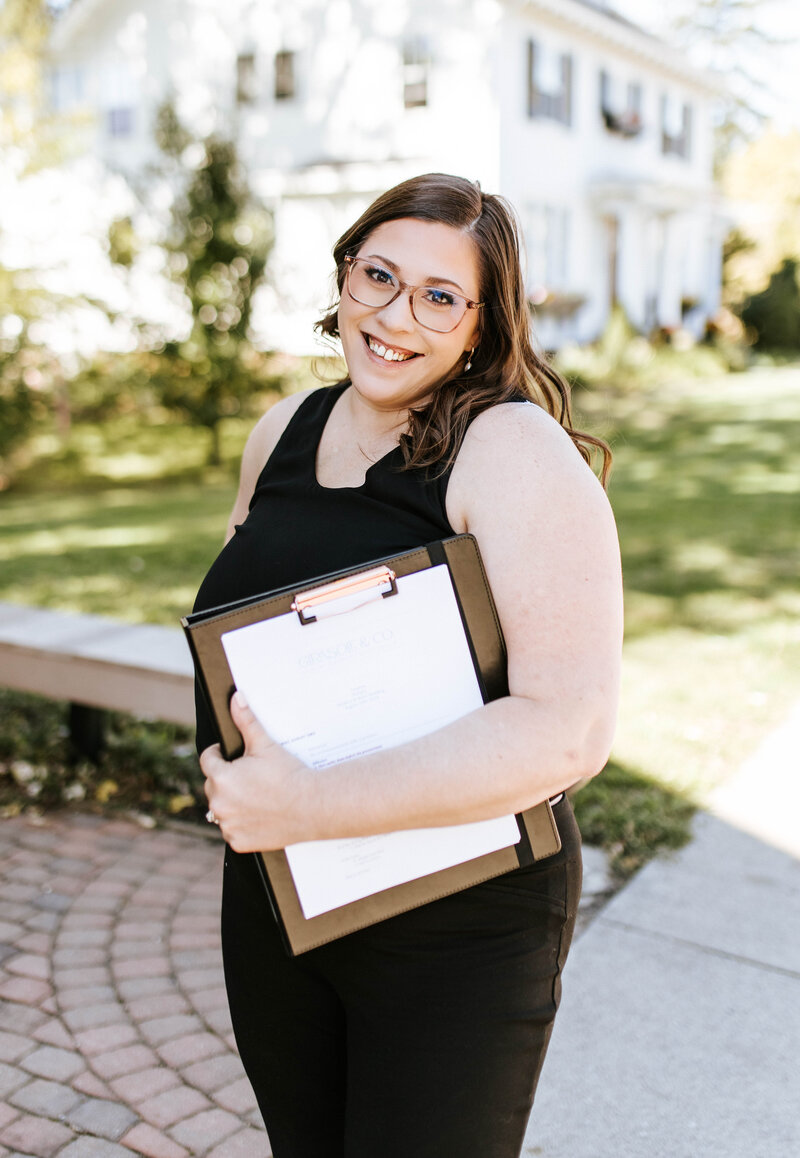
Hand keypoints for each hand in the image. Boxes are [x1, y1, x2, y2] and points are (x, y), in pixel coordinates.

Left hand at [200, 691, 309, 851]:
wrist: (313, 806)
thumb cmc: (289, 774)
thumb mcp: (265, 745)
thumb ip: (245, 720)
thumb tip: (236, 697)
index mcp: (220, 777)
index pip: (207, 760)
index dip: (218, 754)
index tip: (228, 753)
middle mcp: (218, 804)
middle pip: (213, 786)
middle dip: (225, 779)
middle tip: (249, 776)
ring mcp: (227, 825)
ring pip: (221, 809)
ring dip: (230, 802)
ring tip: (254, 795)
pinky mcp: (238, 842)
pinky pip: (232, 830)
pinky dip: (240, 824)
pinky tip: (258, 815)